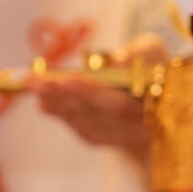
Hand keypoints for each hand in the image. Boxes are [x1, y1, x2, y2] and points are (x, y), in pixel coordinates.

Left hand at [35, 35, 167, 163]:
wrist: (158, 99)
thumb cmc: (151, 67)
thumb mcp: (152, 51)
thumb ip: (140, 53)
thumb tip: (118, 60)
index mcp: (158, 102)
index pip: (123, 100)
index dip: (94, 92)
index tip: (67, 79)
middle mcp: (145, 125)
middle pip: (103, 114)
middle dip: (68, 96)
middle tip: (38, 80)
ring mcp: (128, 137)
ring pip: (91, 124)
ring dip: (59, 104)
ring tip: (34, 85)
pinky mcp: (111, 140)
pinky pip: (85, 130)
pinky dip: (62, 115)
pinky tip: (42, 101)